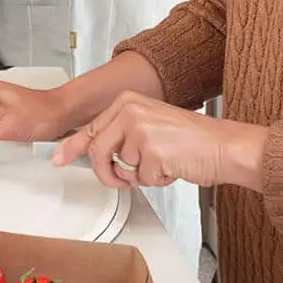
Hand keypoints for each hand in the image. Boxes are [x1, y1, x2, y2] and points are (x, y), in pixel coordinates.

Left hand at [52, 91, 270, 190]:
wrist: (225, 146)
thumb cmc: (192, 140)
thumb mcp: (149, 127)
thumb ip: (119, 137)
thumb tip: (90, 153)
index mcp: (128, 102)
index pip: (91, 129)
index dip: (71, 148)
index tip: (58, 159)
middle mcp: (131, 111)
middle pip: (97, 152)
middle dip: (108, 174)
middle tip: (123, 180)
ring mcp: (140, 129)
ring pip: (121, 169)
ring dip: (140, 176)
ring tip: (163, 164)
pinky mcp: (152, 150)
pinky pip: (141, 179)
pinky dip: (157, 180)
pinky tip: (174, 167)